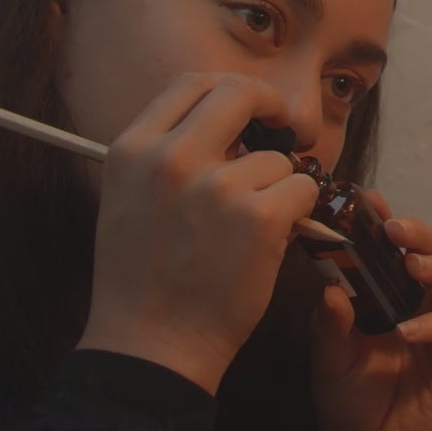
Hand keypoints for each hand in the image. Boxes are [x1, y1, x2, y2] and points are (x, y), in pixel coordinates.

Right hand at [76, 73, 319, 393]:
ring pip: (278, 159)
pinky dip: (300, 212)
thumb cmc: (143, 282)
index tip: (253, 110)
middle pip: (241, 92)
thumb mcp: (129, 200)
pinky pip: (302, 189)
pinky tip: (274, 240)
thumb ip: (166, 155)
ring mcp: (216, 187)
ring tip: (251, 231)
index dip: (233, 90)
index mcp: (132, 150)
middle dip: (273, 108)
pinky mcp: (258, 218)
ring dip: (280, 188)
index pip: (192, 83)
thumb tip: (223, 125)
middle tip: (287, 135)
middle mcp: (171, 159)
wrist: (150, 347)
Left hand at [311, 191, 431, 430]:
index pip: (394, 243)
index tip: (367, 200)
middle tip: (395, 231)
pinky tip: (406, 331)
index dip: (384, 218)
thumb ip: (329, 321)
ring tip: (413, 269)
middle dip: (420, 232)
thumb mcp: (327, 355)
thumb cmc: (346, 395)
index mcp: (388, 289)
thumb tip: (328, 284)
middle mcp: (422, 297)